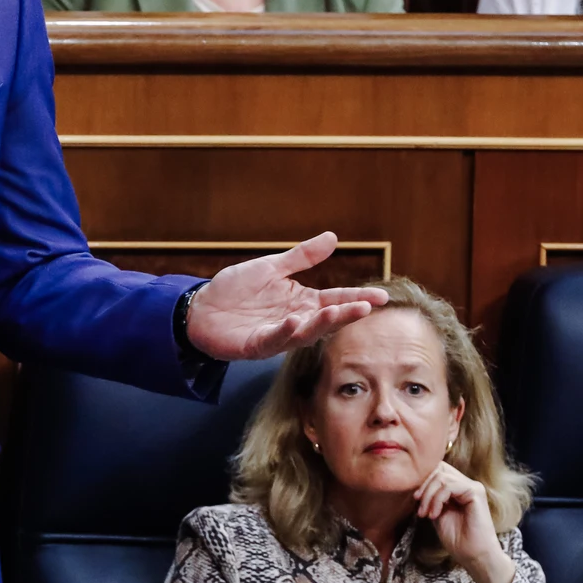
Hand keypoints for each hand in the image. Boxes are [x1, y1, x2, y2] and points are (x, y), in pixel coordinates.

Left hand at [184, 232, 387, 360]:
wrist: (201, 307)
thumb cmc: (236, 290)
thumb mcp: (271, 267)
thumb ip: (302, 257)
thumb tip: (333, 237)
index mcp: (302, 302)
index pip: (336, 299)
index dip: (357, 298)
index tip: (381, 296)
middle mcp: (295, 320)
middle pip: (326, 319)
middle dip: (346, 314)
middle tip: (367, 307)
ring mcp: (278, 335)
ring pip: (305, 333)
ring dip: (321, 323)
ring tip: (337, 312)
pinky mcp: (256, 345)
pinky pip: (274, 340)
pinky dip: (284, 331)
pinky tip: (293, 321)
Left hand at [416, 460, 514, 582]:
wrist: (474, 556)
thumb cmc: (457, 538)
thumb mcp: (436, 512)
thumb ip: (430, 496)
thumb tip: (414, 482)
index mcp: (457, 487)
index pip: (436, 469)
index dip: (422, 480)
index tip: (415, 500)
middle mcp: (466, 483)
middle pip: (438, 468)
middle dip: (424, 486)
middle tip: (420, 507)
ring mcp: (472, 486)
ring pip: (441, 477)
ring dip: (429, 496)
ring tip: (426, 514)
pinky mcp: (476, 492)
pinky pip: (449, 486)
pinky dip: (437, 499)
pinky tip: (435, 515)